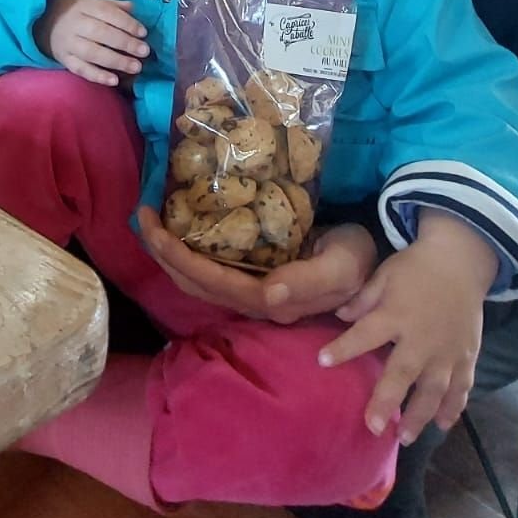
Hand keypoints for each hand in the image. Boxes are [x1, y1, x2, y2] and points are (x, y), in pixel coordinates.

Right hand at [34, 0, 148, 85]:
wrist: (41, 23)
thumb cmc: (74, 13)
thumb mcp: (90, 2)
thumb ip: (112, 6)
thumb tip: (133, 8)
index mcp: (83, 6)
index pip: (106, 13)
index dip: (126, 23)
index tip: (143, 32)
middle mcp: (74, 24)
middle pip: (100, 33)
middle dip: (125, 43)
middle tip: (144, 51)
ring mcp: (68, 43)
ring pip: (92, 53)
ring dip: (116, 61)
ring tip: (136, 67)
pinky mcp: (64, 60)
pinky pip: (81, 69)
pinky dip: (97, 76)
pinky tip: (114, 81)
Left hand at [137, 209, 376, 321]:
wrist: (375, 261)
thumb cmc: (358, 259)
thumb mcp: (343, 267)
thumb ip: (309, 281)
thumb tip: (270, 296)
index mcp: (271, 300)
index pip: (210, 280)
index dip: (175, 256)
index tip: (150, 225)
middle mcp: (256, 302)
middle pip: (195, 283)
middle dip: (162, 253)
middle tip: (142, 215)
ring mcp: (256, 293)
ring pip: (199, 281)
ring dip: (171, 255)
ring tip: (152, 223)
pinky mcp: (258, 280)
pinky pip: (212, 271)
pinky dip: (189, 254)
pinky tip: (182, 232)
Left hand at [318, 210, 498, 445]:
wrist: (461, 261)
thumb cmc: (415, 268)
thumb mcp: (384, 275)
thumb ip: (362, 299)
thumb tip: (338, 316)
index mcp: (396, 314)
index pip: (365, 335)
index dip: (343, 348)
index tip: (321, 362)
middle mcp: (422, 338)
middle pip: (403, 374)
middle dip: (388, 401)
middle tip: (374, 427)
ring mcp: (447, 351)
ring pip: (435, 390)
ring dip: (420, 416)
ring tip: (406, 438)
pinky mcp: (466, 356)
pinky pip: (461, 387)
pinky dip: (454, 408)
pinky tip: (442, 426)